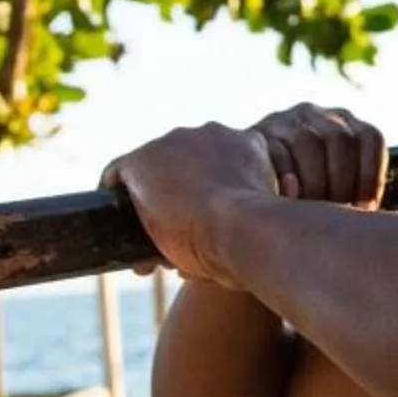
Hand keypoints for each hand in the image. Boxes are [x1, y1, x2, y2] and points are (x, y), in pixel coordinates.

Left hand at [102, 107, 384, 284]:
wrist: (243, 229)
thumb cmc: (271, 240)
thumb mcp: (278, 227)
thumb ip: (271, 226)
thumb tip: (284, 261)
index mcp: (247, 146)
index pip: (218, 163)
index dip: (208, 194)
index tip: (204, 226)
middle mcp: (209, 135)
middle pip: (180, 165)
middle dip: (174, 201)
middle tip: (172, 245)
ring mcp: (173, 144)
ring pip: (150, 173)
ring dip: (147, 207)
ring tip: (147, 253)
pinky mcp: (141, 160)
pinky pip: (117, 174)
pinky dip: (115, 197)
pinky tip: (114, 229)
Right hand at [247, 105, 387, 208]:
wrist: (248, 186)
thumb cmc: (304, 194)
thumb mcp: (333, 185)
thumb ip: (354, 193)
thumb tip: (370, 214)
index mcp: (344, 123)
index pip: (370, 138)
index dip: (371, 176)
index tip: (365, 208)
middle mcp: (316, 114)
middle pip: (340, 139)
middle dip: (341, 182)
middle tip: (336, 213)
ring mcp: (285, 120)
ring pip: (308, 141)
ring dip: (314, 181)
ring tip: (313, 210)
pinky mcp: (258, 133)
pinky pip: (276, 151)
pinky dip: (286, 177)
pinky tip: (290, 198)